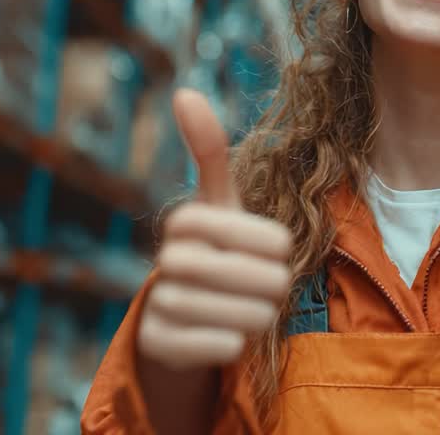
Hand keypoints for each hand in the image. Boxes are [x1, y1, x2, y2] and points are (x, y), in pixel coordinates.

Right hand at [137, 89, 293, 371]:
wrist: (178, 315)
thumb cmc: (214, 247)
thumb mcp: (220, 201)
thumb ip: (209, 149)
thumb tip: (184, 91)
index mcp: (189, 219)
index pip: (270, 238)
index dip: (281, 248)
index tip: (274, 250)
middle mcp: (168, 259)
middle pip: (260, 278)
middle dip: (275, 287)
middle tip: (269, 288)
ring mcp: (159, 302)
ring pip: (244, 316)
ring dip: (258, 317)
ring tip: (251, 310)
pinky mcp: (158, 344)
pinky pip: (222, 347)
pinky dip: (235, 344)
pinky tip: (227, 335)